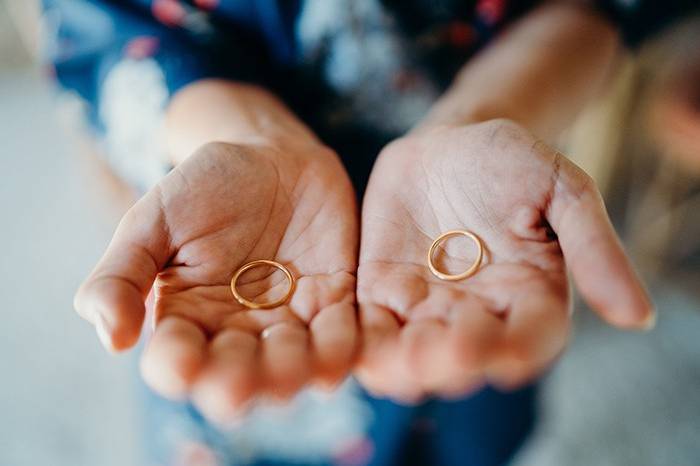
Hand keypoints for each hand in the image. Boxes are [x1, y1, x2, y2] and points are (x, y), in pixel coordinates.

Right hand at [74, 139, 357, 422]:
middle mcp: (238, 335)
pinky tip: (342, 338)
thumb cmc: (206, 188)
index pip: (177, 362)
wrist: (273, 158)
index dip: (179, 368)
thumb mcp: (153, 219)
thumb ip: (122, 274)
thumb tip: (112, 339)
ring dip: (294, 370)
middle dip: (239, 383)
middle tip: (240, 376)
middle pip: (238, 378)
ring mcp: (290, 324)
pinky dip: (345, 345)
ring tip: (292, 352)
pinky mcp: (335, 306)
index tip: (184, 362)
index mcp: (187, 320)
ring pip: (294, 367)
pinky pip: (344, 337)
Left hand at [356, 119, 653, 400]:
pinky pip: (370, 328)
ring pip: (414, 352)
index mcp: (529, 297)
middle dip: (453, 359)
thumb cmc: (512, 161)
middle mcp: (478, 313)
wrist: (447, 142)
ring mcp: (425, 307)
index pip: (531, 338)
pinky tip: (351, 347)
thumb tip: (638, 317)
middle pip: (467, 354)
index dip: (517, 349)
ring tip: (397, 360)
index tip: (501, 353)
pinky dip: (363, 342)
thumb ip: (593, 246)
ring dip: (405, 363)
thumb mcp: (561, 189)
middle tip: (439, 354)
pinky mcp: (380, 294)